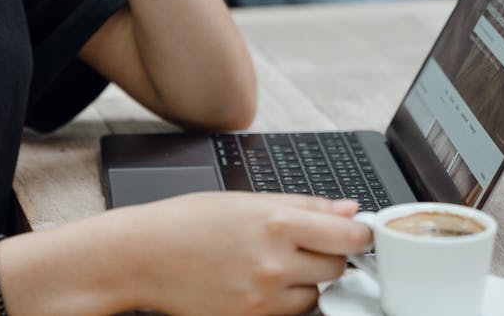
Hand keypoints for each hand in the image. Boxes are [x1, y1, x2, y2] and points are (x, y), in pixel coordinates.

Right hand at [125, 192, 371, 314]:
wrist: (144, 257)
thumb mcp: (247, 200)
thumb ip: (304, 206)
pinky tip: (260, 280)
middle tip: (303, 243)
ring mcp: (264, 297)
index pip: (349, 236)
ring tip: (273, 262)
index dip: (359, 234)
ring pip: (316, 294)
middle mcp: (275, 264)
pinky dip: (285, 298)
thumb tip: (347, 210)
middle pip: (337, 267)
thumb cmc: (188, 223)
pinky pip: (290, 313)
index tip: (358, 232)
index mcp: (277, 223)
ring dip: (307, 280)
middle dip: (328, 254)